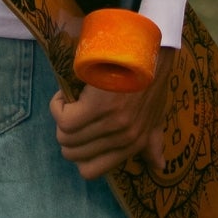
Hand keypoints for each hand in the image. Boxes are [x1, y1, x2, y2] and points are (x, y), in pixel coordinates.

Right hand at [50, 47, 175, 179]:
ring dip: (61, 116)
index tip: (81, 129)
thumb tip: (159, 167)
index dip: (79, 152)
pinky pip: (63, 119)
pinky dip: (57, 106)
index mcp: (133, 145)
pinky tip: (66, 93)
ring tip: (70, 98)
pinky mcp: (96, 106)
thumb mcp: (156, 114)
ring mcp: (110, 124)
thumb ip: (153, 142)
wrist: (147, 47)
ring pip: (65, 136)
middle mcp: (122, 139)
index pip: (92, 170)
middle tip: (73, 109)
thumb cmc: (149, 77)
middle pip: (72, 153)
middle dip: (67, 133)